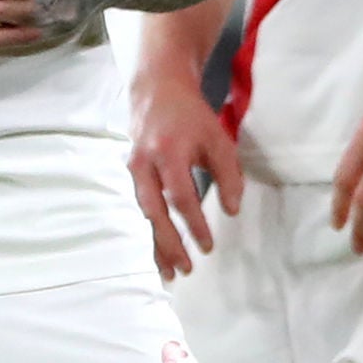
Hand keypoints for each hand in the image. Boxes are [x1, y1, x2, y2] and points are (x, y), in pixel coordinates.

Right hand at [131, 63, 244, 277]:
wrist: (157, 89)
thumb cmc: (192, 116)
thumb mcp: (218, 140)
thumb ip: (229, 175)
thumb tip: (232, 210)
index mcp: (168, 152)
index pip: (181, 197)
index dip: (194, 224)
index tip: (208, 245)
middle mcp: (144, 163)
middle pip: (154, 212)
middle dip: (169, 244)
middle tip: (185, 270)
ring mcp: (133, 168)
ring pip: (143, 214)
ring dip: (155, 244)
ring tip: (169, 273)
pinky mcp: (131, 173)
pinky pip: (140, 208)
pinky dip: (149, 231)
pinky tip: (158, 252)